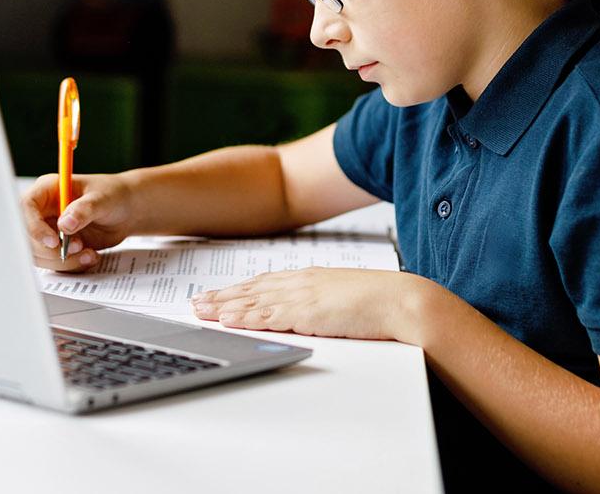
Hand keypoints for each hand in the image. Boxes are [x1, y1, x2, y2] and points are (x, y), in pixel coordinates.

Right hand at [21, 172, 139, 272]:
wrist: (127, 211)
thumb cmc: (114, 195)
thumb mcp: (102, 199)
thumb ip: (84, 210)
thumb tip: (64, 224)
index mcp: (48, 190)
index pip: (26, 207)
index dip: (34, 226)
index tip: (53, 242)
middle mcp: (43, 211)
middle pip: (28, 235)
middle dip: (52, 250)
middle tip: (79, 248)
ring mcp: (48, 230)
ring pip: (39, 254)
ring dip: (64, 261)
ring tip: (89, 254)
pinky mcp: (57, 247)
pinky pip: (54, 263)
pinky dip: (71, 265)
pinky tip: (90, 257)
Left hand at [190, 267, 423, 341]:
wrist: (402, 302)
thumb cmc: (381, 303)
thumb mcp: (344, 298)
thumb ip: (323, 302)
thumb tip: (312, 313)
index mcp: (311, 278)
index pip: (266, 283)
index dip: (240, 290)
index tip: (220, 295)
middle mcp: (302, 283)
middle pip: (253, 290)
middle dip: (223, 297)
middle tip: (197, 302)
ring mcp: (303, 296)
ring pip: (254, 301)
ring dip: (224, 307)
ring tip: (201, 311)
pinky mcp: (307, 312)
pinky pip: (268, 315)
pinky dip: (245, 317)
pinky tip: (227, 320)